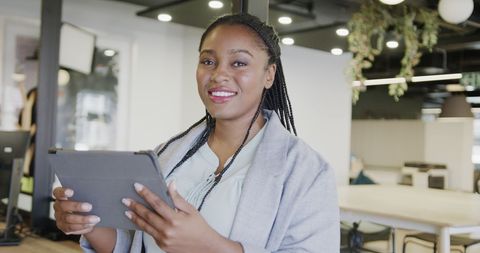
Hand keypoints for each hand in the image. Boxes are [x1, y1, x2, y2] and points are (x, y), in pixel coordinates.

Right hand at [52, 187, 100, 234]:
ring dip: (83, 219)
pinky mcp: (64, 227)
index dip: (63, 192)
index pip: (58, 192)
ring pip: (68, 219)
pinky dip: (82, 226)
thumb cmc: (86, 200)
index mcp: (62, 196)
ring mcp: (59, 218)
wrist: (86, 214)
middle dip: (76, 206)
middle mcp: (58, 206)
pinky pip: (71, 228)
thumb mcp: (87, 195)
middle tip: (90, 206)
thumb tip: (101, 189)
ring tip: (95, 219)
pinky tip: (91, 225)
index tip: (72, 192)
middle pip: (63, 206)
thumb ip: (89, 192)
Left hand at [123, 182, 242, 252]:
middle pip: (147, 215)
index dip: (146, 194)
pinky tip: (139, 221)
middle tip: (126, 200)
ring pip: (145, 226)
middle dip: (135, 206)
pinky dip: (144, 226)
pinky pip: (151, 234)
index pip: (157, 203)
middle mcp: (168, 230)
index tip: (137, 187)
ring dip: (135, 218)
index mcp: (175, 219)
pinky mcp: (162, 245)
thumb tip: (170, 184)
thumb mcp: (191, 210)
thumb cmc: (199, 227)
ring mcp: (163, 239)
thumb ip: (177, 198)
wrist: (204, 247)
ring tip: (127, 211)